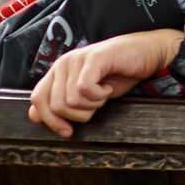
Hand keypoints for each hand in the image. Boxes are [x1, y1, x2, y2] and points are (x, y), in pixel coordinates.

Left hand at [28, 30, 182, 137]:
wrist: (149, 52)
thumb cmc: (120, 73)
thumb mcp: (88, 93)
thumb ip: (62, 101)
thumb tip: (35, 117)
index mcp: (58, 71)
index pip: (37, 99)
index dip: (50, 120)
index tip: (67, 131)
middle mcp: (63, 63)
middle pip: (55, 105)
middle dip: (77, 115)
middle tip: (96, 106)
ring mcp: (77, 59)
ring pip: (71, 100)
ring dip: (92, 105)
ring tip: (103, 94)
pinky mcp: (94, 58)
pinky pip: (85, 89)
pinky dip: (99, 96)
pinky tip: (108, 88)